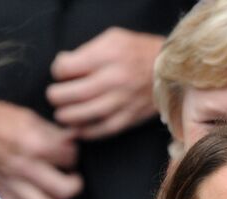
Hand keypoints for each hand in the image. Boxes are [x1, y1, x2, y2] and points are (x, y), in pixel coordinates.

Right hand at [0, 98, 81, 198]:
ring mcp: (12, 183)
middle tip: (75, 183)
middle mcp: (24, 167)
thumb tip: (74, 138)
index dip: (75, 157)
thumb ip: (51, 131)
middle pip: (62, 189)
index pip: (68, 158)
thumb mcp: (25, 116)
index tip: (72, 156)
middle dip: (74, 188)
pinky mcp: (1, 193)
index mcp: (32, 144)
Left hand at [48, 27, 162, 139]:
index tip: (62, 72)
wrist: (171, 70)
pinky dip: (87, 132)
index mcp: (107, 56)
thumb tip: (64, 64)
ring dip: (67, 117)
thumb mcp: (112, 38)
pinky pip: (104, 129)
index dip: (58, 71)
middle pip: (73, 93)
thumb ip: (87, 51)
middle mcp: (114, 79)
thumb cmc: (138, 51)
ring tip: (62, 114)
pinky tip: (78, 129)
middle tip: (54, 96)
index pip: (67, 68)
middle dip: (56, 97)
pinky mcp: (130, 117)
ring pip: (86, 114)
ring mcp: (123, 101)